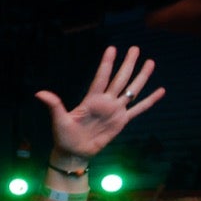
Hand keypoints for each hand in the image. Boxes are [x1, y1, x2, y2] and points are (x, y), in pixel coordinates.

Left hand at [35, 47, 164, 161]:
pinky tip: (160, 91)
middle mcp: (105, 102)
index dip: (107, 64)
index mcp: (91, 100)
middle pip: (120, 79)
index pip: (101, 78)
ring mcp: (115, 110)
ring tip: (149, 62)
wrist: (74, 152)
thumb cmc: (64, 136)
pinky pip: (139, 109)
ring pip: (131, 90)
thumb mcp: (58, 120)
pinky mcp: (121, 121)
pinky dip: (149, 101)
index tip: (112, 48)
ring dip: (141, 77)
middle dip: (128, 64)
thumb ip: (54, 105)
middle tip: (136, 48)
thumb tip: (40, 93)